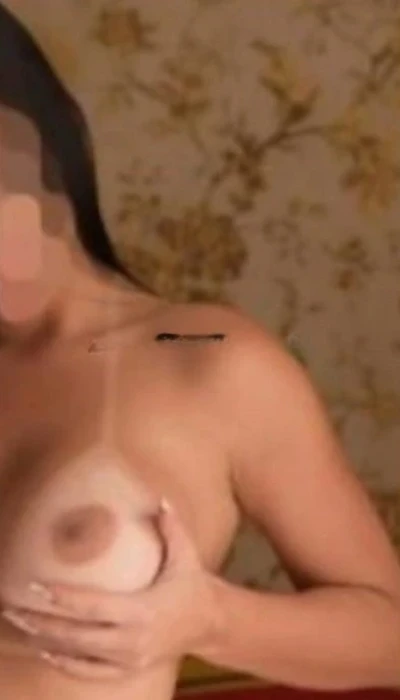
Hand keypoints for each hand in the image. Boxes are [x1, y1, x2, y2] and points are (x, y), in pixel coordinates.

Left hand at [1, 502, 220, 679]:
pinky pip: (90, 671)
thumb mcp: (186, 554)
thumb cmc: (192, 584)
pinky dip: (65, 663)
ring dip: (47, 640)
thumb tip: (161, 499)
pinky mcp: (129, 669)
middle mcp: (132, 639)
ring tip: (21, 626)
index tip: (36, 587)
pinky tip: (46, 649)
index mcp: (143, 610)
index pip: (94, 606)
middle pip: (77, 634)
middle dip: (42, 622)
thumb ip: (172, 526)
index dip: (63, 598)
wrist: (209, 623)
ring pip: (78, 654)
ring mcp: (129, 658)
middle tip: (12, 608)